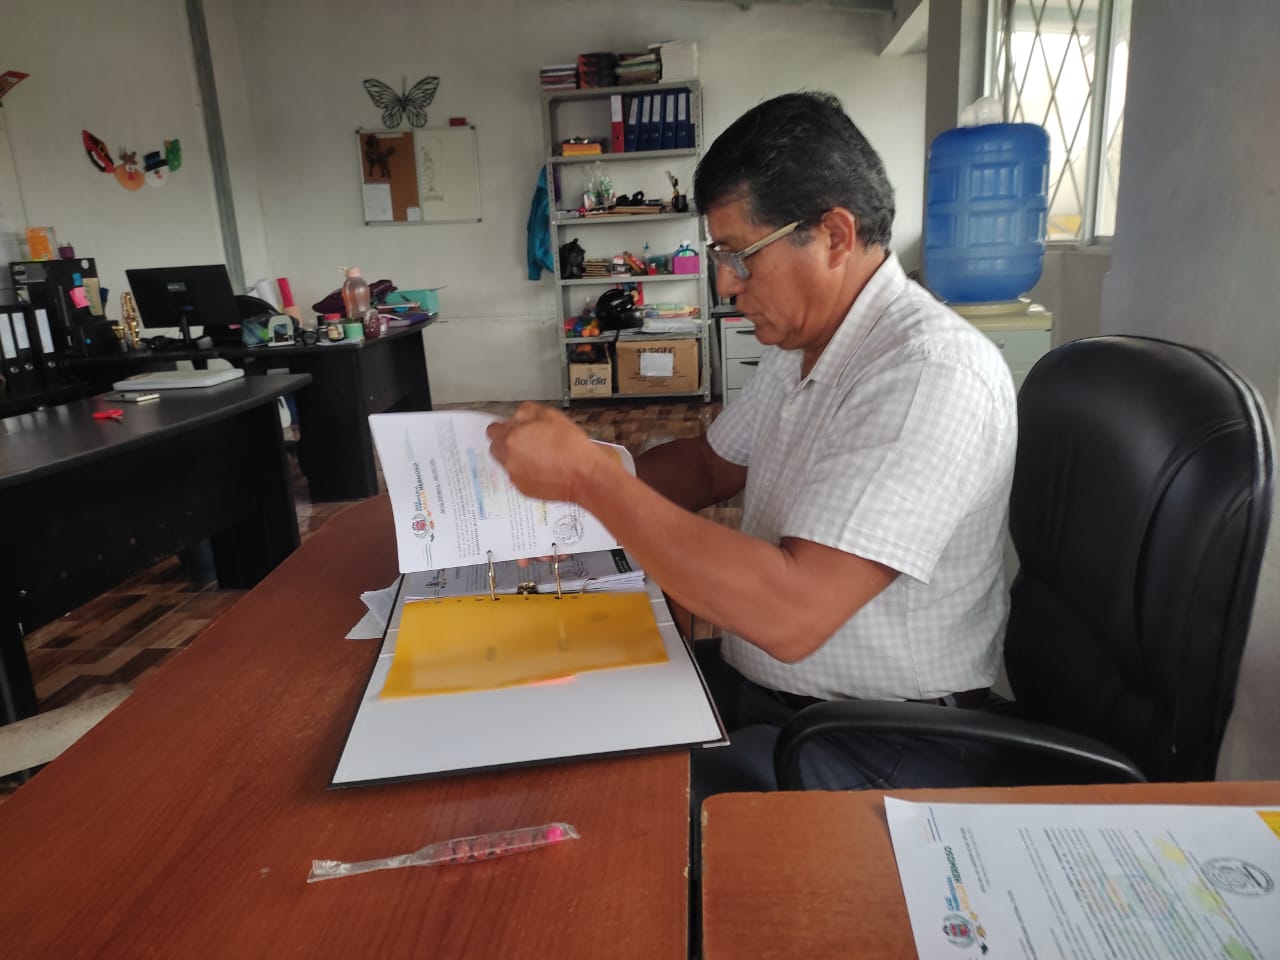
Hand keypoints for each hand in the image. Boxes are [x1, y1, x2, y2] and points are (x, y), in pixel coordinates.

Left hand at [486, 402, 613, 503]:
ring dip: (517, 457)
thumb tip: (518, 416)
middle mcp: (509, 459)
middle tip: (526, 440)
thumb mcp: (551, 415)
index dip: (504, 426)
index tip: (512, 427)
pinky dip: (526, 472)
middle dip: (507, 442)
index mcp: (511, 439)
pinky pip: (518, 477)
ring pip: (507, 463)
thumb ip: (527, 412)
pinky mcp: (524, 489)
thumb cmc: (571, 448)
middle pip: (496, 448)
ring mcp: (515, 476)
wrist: (584, 476)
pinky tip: (544, 467)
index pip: (492, 430)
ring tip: (539, 455)